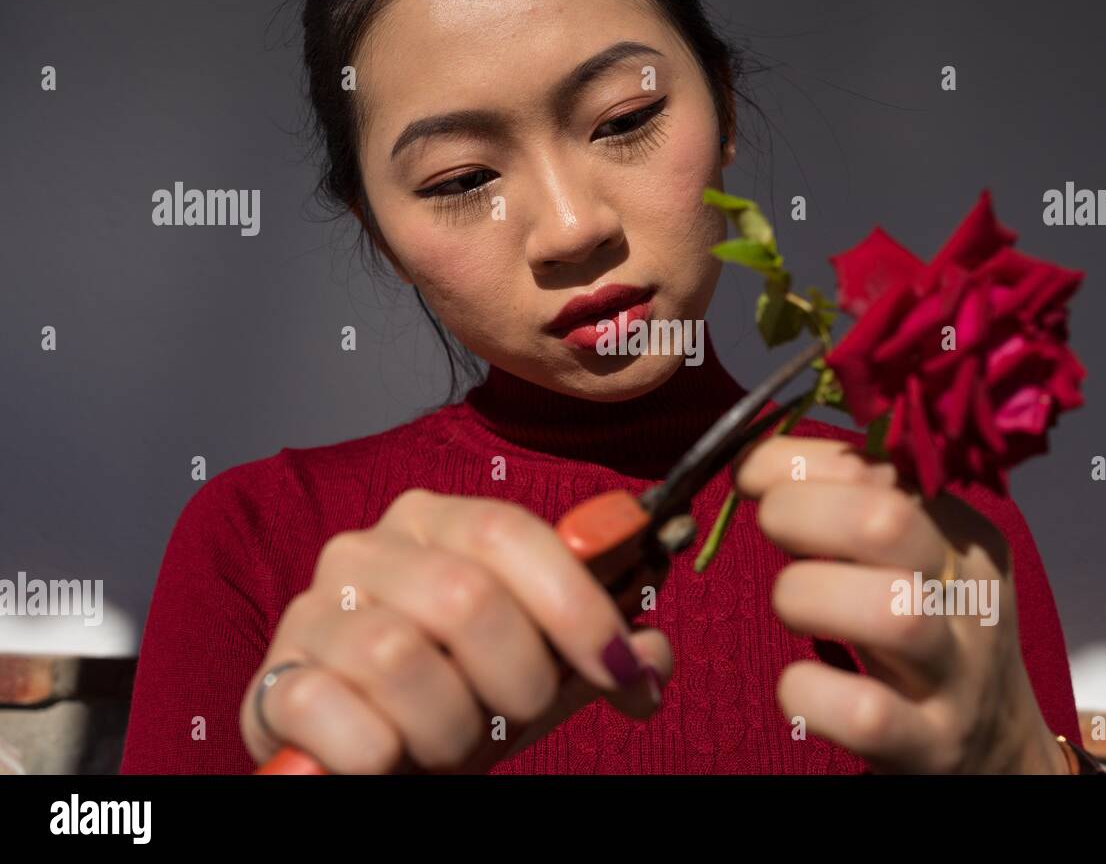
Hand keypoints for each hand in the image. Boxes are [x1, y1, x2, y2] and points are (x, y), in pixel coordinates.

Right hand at [239, 489, 669, 772]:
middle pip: (466, 596)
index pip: (510, 533)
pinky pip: (339, 717)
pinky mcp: (275, 679)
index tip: (623, 669)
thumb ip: (595, 654)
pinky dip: (383, 755)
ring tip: (456, 741)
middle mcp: (366, 550)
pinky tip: (392, 759)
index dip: (576, 604)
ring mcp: (312, 612)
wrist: (361, 746)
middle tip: (523, 716)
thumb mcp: (538, 669)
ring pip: (401, 660)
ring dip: (453, 725)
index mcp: (435, 521)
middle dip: (519, 678)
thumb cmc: (456, 693)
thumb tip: (655, 653)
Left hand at [734, 435, 1067, 773]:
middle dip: (801, 511)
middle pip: (888, 522)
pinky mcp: (930, 745)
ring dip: (806, 595)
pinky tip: (795, 683)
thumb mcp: (917, 562)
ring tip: (790, 605)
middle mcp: (968, 596)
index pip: (885, 466)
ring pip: (889, 613)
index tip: (751, 473)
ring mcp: (955, 675)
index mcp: (964, 536)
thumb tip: (761, 457)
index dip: (800, 460)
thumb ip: (857, 503)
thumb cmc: (932, 638)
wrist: (1001, 752)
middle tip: (769, 529)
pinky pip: (866, 715)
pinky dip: (808, 692)